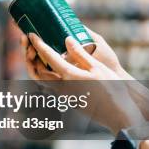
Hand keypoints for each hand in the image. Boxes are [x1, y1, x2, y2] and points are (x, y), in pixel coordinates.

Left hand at [26, 33, 144, 132]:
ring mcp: (64, 95)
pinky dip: (47, 75)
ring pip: (43, 80)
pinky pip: (52, 86)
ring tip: (40, 55)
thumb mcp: (97, 67)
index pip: (48, 56)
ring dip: (38, 67)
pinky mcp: (68, 100)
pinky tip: (54, 68)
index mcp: (69, 76)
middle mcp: (61, 87)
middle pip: (38, 70)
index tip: (31, 34)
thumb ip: (80, 53)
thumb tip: (67, 40)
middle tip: (32, 45)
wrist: (117, 114)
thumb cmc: (111, 89)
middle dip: (32, 57)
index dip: (38, 44)